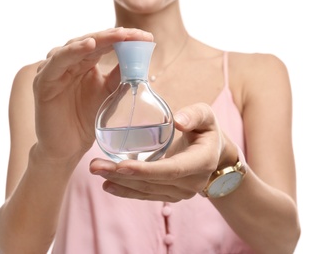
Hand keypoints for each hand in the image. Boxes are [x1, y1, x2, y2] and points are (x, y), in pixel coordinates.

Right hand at [32, 28, 152, 166]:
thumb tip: (138, 57)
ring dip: (98, 39)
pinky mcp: (44, 82)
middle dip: (115, 36)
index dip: (124, 39)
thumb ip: (119, 76)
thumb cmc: (86, 121)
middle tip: (137, 34)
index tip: (147, 37)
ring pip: (75, 46)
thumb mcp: (108, 94)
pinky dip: (73, 51)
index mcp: (83, 64)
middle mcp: (68, 63)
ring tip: (119, 35)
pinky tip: (89, 45)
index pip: (104, 44)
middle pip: (91, 41)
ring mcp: (54, 70)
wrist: (68, 148)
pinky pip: (58, 62)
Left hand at [90, 103, 228, 201]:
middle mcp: (191, 183)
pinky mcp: (170, 195)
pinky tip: (108, 185)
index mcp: (201, 161)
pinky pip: (146, 195)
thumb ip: (195, 115)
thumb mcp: (206, 117)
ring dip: (119, 183)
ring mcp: (180, 192)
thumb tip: (178, 120)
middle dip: (122, 175)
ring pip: (146, 191)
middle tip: (95, 166)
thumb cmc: (206, 130)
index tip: (121, 165)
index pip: (172, 170)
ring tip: (96, 171)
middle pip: (152, 182)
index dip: (146, 170)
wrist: (214, 155)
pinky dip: (126, 191)